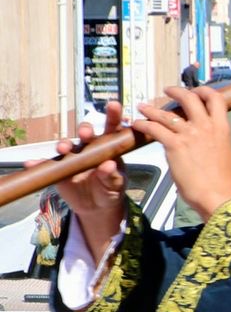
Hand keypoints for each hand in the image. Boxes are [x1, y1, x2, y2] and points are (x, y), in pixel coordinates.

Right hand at [35, 105, 129, 257]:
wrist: (96, 206)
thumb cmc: (111, 189)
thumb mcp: (116, 185)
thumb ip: (113, 176)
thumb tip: (108, 165)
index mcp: (108, 147)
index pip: (112, 128)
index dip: (113, 115)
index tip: (114, 104)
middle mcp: (89, 148)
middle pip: (86, 134)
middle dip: (85, 130)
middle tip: (85, 133)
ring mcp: (73, 157)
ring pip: (66, 146)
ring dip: (63, 144)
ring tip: (63, 148)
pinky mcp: (59, 168)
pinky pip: (48, 164)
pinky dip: (40, 163)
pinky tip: (33, 163)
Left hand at [133, 84, 230, 220]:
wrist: (217, 194)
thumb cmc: (221, 180)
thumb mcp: (224, 151)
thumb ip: (212, 139)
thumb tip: (202, 136)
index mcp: (222, 128)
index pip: (216, 98)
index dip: (204, 91)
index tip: (196, 91)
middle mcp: (207, 126)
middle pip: (190, 98)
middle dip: (177, 91)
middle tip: (168, 91)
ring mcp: (190, 134)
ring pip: (166, 113)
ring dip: (152, 108)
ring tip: (143, 107)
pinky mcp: (174, 145)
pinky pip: (154, 129)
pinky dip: (143, 124)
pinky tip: (137, 125)